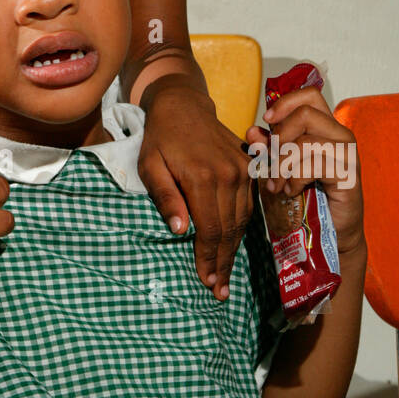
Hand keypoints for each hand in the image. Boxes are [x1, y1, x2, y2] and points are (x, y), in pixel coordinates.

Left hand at [137, 86, 252, 299]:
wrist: (183, 105)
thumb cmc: (160, 138)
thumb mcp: (150, 165)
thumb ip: (166, 198)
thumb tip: (181, 231)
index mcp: (203, 177)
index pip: (210, 229)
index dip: (208, 258)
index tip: (206, 282)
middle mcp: (229, 175)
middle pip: (229, 230)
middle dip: (223, 263)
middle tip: (219, 292)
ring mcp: (242, 170)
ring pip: (242, 221)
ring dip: (234, 251)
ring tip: (226, 277)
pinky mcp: (248, 167)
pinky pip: (248, 206)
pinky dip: (241, 229)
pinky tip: (233, 247)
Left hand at [246, 88, 364, 255]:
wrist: (331, 232)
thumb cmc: (307, 196)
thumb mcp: (282, 167)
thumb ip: (268, 148)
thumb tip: (251, 132)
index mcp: (327, 127)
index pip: (310, 95)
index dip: (286, 103)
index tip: (267, 119)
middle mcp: (341, 135)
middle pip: (305, 115)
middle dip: (279, 138)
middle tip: (270, 162)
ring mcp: (348, 155)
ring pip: (306, 142)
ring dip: (282, 165)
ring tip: (275, 184)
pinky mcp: (349, 176)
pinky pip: (313, 166)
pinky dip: (294, 179)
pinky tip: (289, 191)